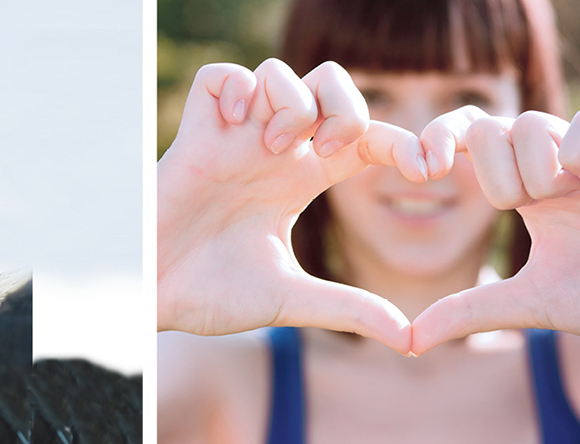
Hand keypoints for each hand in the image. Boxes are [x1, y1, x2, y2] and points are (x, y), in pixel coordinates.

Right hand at [157, 59, 435, 354]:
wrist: (150, 299)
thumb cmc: (211, 296)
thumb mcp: (290, 301)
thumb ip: (349, 309)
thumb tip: (412, 338)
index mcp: (303, 180)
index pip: (367, 139)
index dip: (405, 143)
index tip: (429, 168)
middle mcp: (274, 150)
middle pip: (332, 84)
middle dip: (348, 108)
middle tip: (330, 153)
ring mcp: (234, 137)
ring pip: (281, 71)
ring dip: (291, 105)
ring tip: (272, 151)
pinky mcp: (195, 133)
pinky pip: (223, 75)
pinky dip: (239, 89)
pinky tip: (238, 127)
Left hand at [408, 106, 579, 355]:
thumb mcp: (531, 303)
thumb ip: (471, 311)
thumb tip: (408, 340)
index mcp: (522, 190)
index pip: (466, 138)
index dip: (435, 139)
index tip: (421, 170)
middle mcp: (549, 164)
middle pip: (487, 126)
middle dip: (493, 175)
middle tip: (522, 208)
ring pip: (529, 123)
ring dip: (536, 173)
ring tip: (568, 202)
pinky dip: (577, 156)